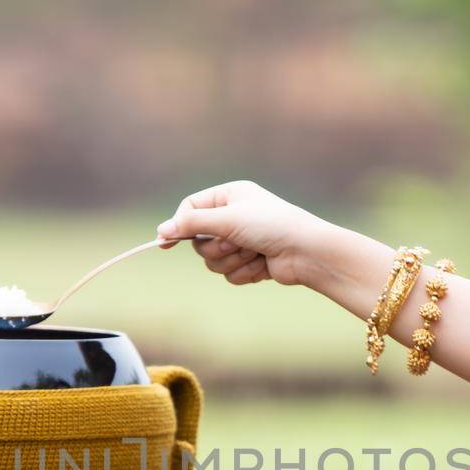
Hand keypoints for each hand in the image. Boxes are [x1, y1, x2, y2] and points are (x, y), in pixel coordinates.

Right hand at [155, 180, 345, 287]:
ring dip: (231, 261)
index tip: (166, 242)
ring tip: (253, 254)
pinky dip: (244, 272)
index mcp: (229, 196)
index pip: (191, 208)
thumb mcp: (228, 219)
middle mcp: (234, 216)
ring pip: (213, 261)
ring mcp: (242, 241)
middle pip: (199, 240)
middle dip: (216, 247)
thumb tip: (162, 230)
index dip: (179, 225)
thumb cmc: (272, 226)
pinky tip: (262, 265)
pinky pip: (229, 274)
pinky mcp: (249, 262)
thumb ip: (193, 224)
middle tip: (235, 243)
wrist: (306, 253)